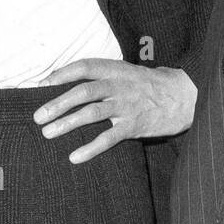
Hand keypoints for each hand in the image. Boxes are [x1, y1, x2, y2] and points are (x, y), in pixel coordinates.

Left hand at [32, 61, 197, 163]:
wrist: (186, 96)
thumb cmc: (150, 85)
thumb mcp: (128, 72)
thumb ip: (104, 77)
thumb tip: (70, 83)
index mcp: (116, 70)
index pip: (84, 67)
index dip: (62, 74)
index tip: (42, 84)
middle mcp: (120, 86)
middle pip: (83, 92)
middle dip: (58, 103)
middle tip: (38, 116)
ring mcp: (127, 106)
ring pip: (92, 113)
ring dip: (67, 123)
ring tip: (48, 132)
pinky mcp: (135, 126)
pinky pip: (109, 138)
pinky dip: (90, 148)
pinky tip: (75, 156)